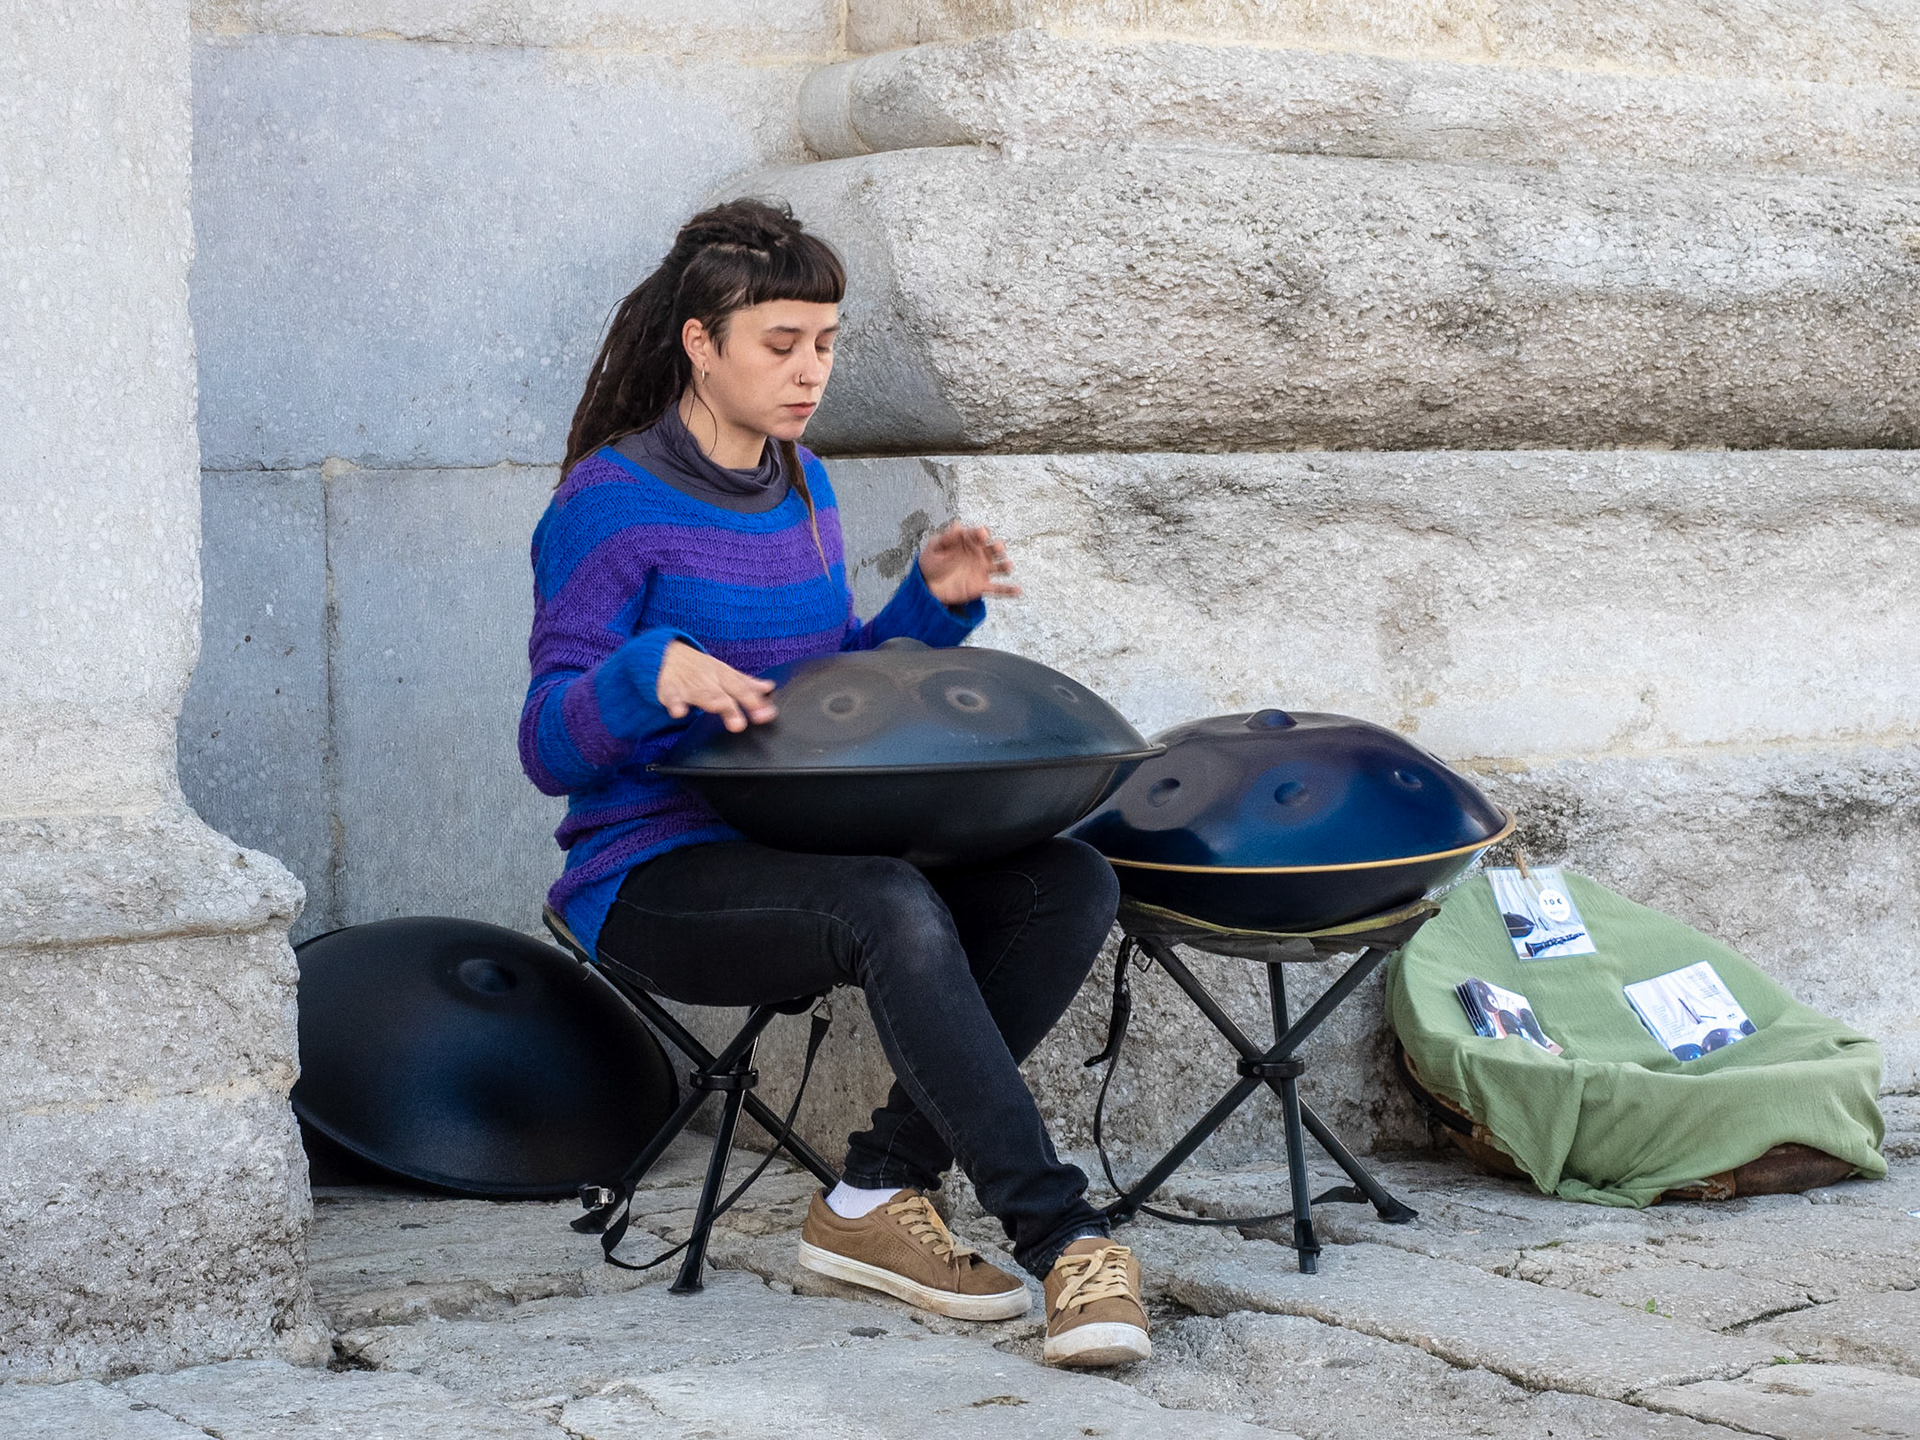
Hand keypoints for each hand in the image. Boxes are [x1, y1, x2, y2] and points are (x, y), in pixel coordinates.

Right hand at [656, 641, 776, 732]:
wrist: (665, 654)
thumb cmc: (699, 668)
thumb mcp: (724, 672)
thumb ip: (746, 683)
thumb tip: (769, 688)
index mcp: (723, 676)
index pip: (742, 689)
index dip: (755, 702)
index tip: (767, 714)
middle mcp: (709, 680)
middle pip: (722, 694)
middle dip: (732, 707)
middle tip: (740, 724)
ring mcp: (689, 685)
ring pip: (701, 694)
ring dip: (710, 701)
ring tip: (718, 707)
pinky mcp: (669, 690)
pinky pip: (671, 698)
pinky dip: (675, 704)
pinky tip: (679, 712)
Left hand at [918, 522, 1020, 605]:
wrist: (928, 585)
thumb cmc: (932, 562)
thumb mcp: (935, 548)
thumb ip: (946, 538)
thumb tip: (957, 525)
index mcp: (968, 541)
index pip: (978, 535)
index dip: (981, 533)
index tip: (981, 534)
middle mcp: (979, 554)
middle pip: (993, 548)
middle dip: (997, 547)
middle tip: (997, 548)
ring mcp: (982, 570)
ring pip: (999, 566)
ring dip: (1005, 565)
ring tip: (1008, 567)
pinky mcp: (981, 586)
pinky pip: (997, 588)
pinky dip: (1008, 590)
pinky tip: (1018, 590)